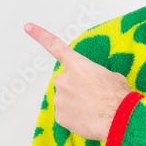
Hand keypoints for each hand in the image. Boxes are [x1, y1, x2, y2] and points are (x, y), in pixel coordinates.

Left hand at [24, 23, 131, 141]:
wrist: (118, 118)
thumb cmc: (118, 96)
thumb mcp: (111, 76)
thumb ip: (95, 75)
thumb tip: (94, 84)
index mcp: (77, 64)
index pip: (55, 46)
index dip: (40, 35)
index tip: (27, 27)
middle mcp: (63, 79)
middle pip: (67, 82)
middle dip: (77, 88)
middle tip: (95, 97)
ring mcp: (59, 98)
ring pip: (66, 100)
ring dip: (77, 103)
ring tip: (95, 109)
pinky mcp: (59, 116)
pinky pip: (66, 115)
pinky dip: (76, 117)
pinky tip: (89, 118)